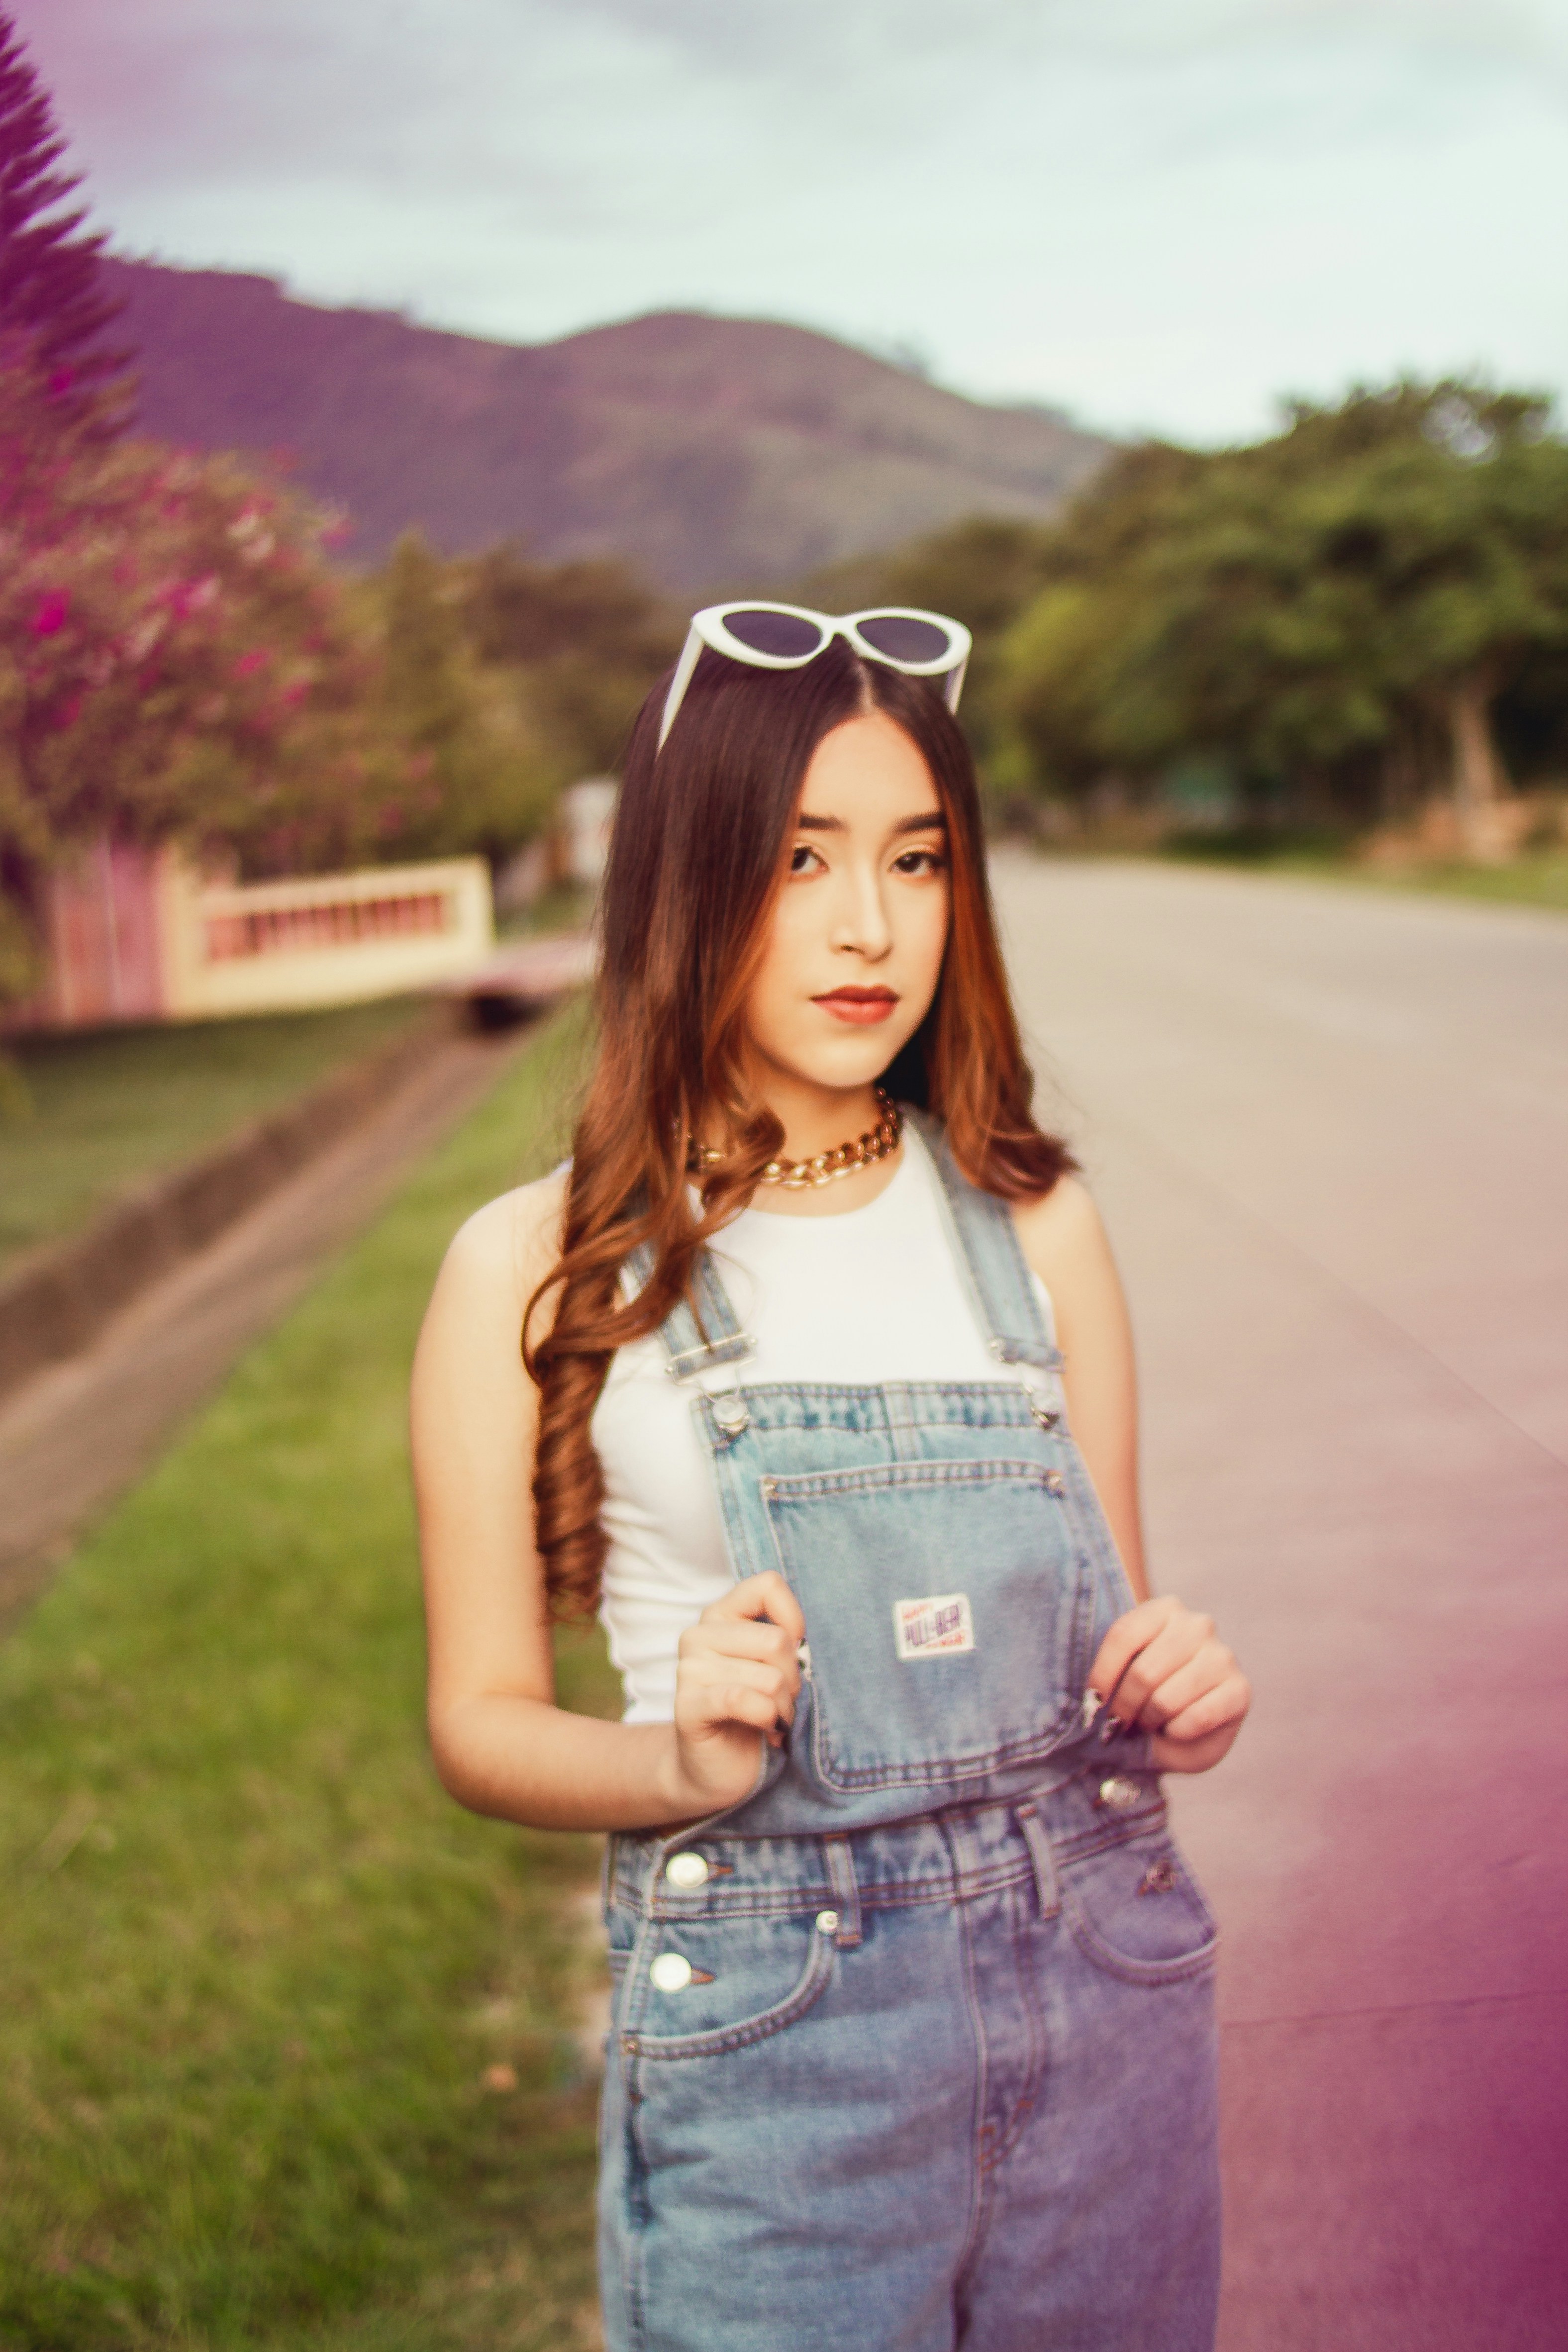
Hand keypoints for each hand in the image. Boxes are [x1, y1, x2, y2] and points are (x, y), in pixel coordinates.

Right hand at [667, 1572, 806, 1815]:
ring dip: (783, 1707)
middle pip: (777, 1641)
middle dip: (793, 1679)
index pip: (767, 1585)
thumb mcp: (773, 1666)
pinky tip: (765, 1730)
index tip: (795, 1651)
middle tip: (781, 1700)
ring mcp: (688, 1670)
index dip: (794, 1619)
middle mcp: (698, 1635)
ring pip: (769, 1678)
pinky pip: (743, 1700)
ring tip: (771, 1719)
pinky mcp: (688, 1707)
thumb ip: (784, 1640)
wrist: (716, 1769)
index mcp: (720, 1615)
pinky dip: (767, 1718)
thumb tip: (802, 1638)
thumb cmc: (753, 1710)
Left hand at [1088, 1597, 1249, 1775]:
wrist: (1184, 1732)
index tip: (1093, 1701)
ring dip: (1150, 1721)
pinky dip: (1177, 1733)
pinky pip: (1196, 1718)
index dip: (1102, 1675)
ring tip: (1151, 1723)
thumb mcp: (1123, 1676)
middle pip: (1143, 1672)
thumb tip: (1093, 1700)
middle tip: (1122, 1722)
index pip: (1123, 1635)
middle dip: (1125, 1707)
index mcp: (1165, 1609)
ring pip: (1166, 1699)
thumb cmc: (1148, 1696)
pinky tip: (1176, 1730)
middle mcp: (1198, 1625)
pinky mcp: (1240, 1690)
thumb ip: (1109, 1676)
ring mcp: (1222, 1656)